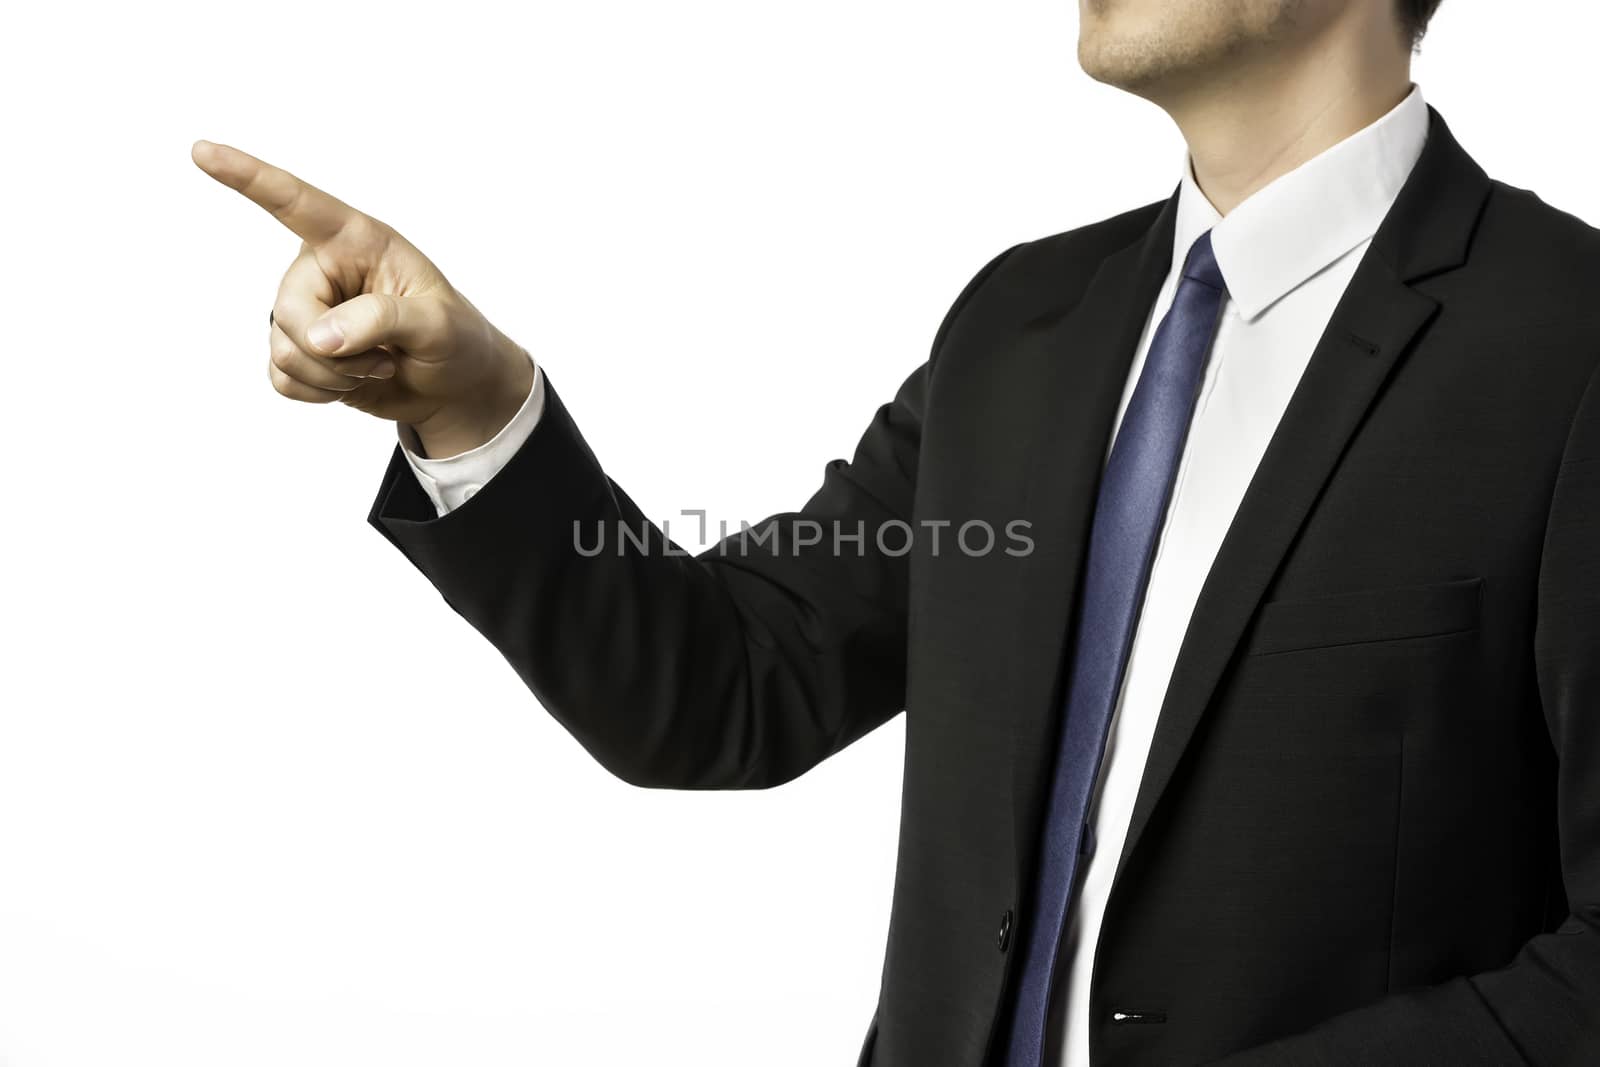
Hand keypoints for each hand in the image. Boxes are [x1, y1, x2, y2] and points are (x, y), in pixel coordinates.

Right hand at [191, 139, 534, 457]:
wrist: (454, 386)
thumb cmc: (456, 340)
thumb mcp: (439, 324)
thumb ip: (383, 321)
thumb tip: (319, 338)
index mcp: (357, 240)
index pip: (296, 202)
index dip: (247, 176)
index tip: (202, 150)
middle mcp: (322, 270)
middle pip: (292, 311)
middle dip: (334, 351)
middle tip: (385, 359)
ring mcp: (306, 311)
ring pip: (285, 351)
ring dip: (335, 376)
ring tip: (379, 366)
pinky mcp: (299, 353)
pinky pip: (282, 378)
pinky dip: (320, 393)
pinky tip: (353, 382)